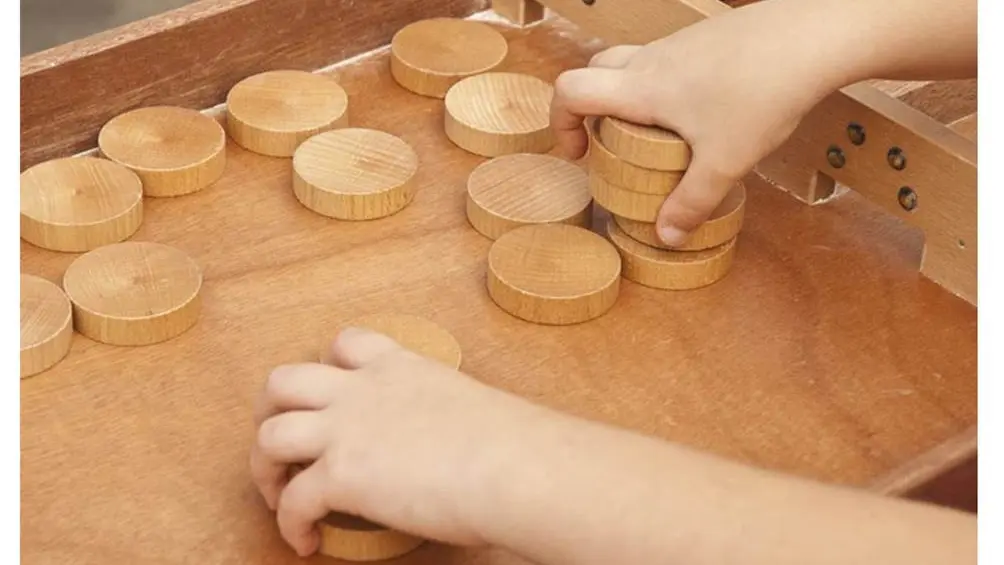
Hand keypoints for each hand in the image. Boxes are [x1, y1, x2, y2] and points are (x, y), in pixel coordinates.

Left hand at [249, 327, 554, 555]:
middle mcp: (364, 390)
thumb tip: (447, 450)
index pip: (344, 345)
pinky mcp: (342, 475)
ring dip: (264, 468)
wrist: (515, 466)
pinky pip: (291, 500)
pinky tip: (306, 541)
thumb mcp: (467, 408)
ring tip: (279, 497)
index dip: (325, 370)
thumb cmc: (512, 445)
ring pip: (270, 434)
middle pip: (282, 382)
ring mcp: (347, 429)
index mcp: (400, 368)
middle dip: (268, 414)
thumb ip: (438, 417)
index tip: (329, 398)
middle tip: (281, 446)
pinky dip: (289, 524)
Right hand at [550, 0, 847, 246]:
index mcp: (642, 88)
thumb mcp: (725, 162)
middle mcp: (652, 60)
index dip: (560, 123)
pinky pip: (669, 59)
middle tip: (610, 142)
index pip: (571, 90)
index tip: (580, 153)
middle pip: (595, 70)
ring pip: (633, 62)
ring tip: (662, 134)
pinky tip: (706, 111)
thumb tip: (666, 238)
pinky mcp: (708, 37)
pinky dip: (666, 84)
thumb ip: (691, 202)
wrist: (814, 35)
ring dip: (630, 95)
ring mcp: (681, 43)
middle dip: (590, 106)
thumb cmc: (763, 93)